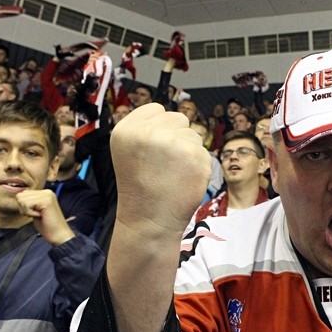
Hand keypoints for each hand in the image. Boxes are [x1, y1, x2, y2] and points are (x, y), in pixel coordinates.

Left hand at [15, 189, 75, 245]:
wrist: (59, 235)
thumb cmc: (47, 225)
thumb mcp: (35, 210)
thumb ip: (29, 202)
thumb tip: (18, 196)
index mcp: (45, 193)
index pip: (23, 193)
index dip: (25, 206)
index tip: (36, 213)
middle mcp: (46, 191)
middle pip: (20, 195)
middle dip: (24, 208)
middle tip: (37, 215)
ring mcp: (47, 195)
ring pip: (22, 199)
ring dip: (27, 211)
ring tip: (39, 215)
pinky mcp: (46, 200)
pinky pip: (26, 204)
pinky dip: (29, 213)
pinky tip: (40, 216)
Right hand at [110, 104, 211, 235]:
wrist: (149, 221)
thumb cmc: (141, 188)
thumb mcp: (128, 150)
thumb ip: (147, 129)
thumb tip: (175, 117)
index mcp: (127, 129)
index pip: (156, 109)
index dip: (159, 129)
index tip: (153, 150)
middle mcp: (148, 132)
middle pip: (178, 118)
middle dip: (176, 138)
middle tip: (164, 164)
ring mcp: (173, 143)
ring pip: (193, 135)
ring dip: (188, 152)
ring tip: (172, 174)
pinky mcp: (195, 156)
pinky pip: (204, 152)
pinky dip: (198, 166)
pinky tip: (184, 180)